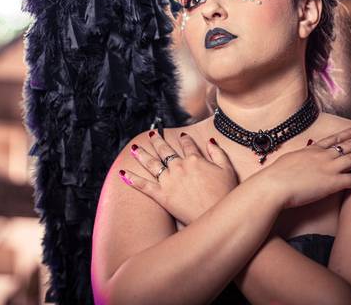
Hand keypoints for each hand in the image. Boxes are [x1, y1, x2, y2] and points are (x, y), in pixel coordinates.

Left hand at [119, 131, 237, 225]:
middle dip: (158, 141)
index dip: (184, 139)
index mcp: (195, 159)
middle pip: (165, 150)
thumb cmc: (225, 194)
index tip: (181, 134)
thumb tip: (210, 141)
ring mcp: (169, 181)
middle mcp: (179, 167)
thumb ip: (218, 153)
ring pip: (151, 164)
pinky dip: (132, 179)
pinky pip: (144, 186)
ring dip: (142, 154)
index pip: (187, 145)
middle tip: (152, 134)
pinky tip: (122, 173)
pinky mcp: (162, 196)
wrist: (217, 216)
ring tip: (134, 148)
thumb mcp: (227, 169)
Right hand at [253, 124, 350, 209]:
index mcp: (312, 150)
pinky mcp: (333, 183)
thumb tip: (299, 158)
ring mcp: (330, 168)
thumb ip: (297, 159)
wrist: (273, 185)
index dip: (348, 133)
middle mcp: (324, 156)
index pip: (334, 139)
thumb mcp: (287, 162)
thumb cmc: (274, 177)